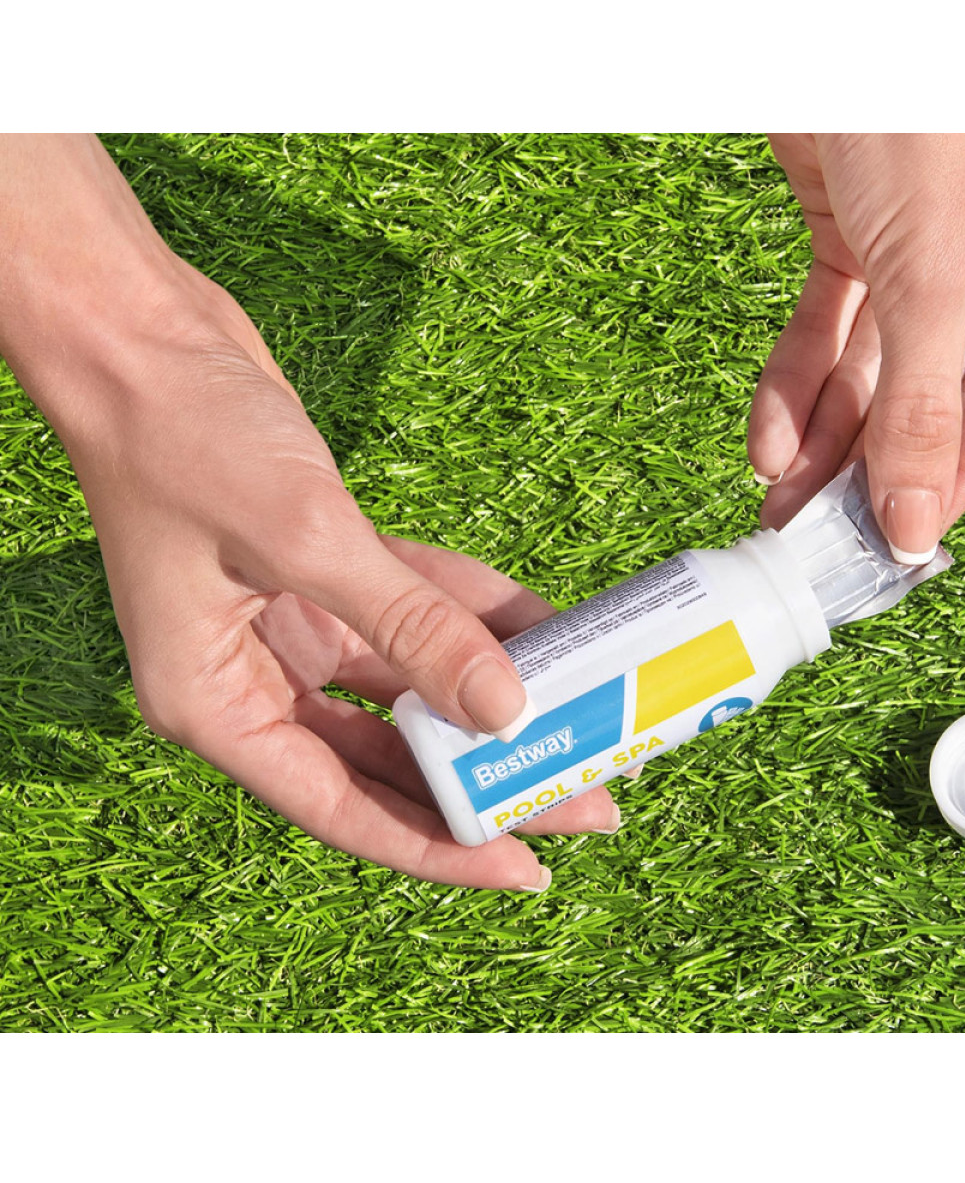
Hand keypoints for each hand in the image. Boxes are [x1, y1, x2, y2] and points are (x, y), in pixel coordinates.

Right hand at [0, 135, 617, 889]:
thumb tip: (504, 708)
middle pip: (390, 758)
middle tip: (585, 801)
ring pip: (414, 686)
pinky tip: (550, 627)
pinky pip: (419, 608)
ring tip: (587, 720)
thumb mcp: (306, 540)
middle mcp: (259, 677)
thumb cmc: (181, 435)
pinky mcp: (329, 570)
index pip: (345, 805)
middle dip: (484, 779)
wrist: (143, 333)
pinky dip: (478, 616)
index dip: (438, 845)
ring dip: (495, 696)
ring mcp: (296, 623)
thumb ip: (410, 629)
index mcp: (219, 704)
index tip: (526, 865)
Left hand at [748, 134, 964, 557]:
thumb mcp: (929, 270)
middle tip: (820, 540)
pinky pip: (826, 330)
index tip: (897, 549)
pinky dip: (796, 383)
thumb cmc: (921, 104)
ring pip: (872, 374)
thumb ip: (923, 405)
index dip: (947, 480)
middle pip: (930, 395)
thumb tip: (916, 524)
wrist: (826, 12)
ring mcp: (921, 253)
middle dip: (868, 467)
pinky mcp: (855, 237)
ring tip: (781, 507)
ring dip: (823, 442)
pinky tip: (770, 441)